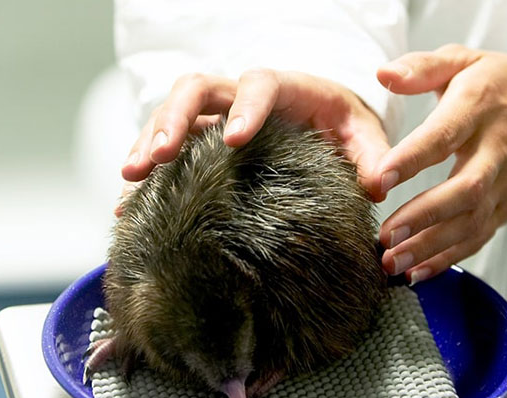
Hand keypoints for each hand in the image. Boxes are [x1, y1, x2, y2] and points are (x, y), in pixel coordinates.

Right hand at [119, 69, 392, 199]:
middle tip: (160, 156)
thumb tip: (379, 186)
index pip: (258, 85)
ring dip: (148, 142)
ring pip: (170, 113)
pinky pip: (164, 145)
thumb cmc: (341, 123)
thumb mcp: (362, 135)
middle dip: (175, 120)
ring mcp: (213, 114)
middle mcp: (238, 95)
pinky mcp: (197, 137)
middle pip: (196, 89)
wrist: (319, 118)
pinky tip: (127, 203)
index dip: (245, 107)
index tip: (234, 139)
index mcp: (282, 87)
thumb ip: (371, 156)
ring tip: (131, 178)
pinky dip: (146, 169)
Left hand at [375, 44, 506, 283]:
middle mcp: (496, 148)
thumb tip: (382, 73)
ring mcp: (505, 183)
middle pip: (465, 189)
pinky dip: (449, 259)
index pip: (445, 134)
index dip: (413, 158)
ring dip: (432, 247)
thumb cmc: (503, 85)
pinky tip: (418, 273)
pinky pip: (480, 237)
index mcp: (480, 106)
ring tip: (392, 263)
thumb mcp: (466, 61)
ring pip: (472, 221)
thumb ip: (423, 66)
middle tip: (386, 237)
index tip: (379, 179)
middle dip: (424, 216)